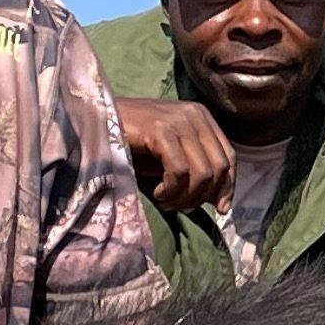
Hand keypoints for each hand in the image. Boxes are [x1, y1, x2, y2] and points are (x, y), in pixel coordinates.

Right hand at [114, 99, 232, 216]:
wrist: (96, 122)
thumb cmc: (133, 143)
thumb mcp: (171, 156)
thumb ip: (196, 172)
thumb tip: (222, 204)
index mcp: (201, 116)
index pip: (228, 157)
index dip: (227, 187)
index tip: (220, 210)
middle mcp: (194, 114)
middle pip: (218, 167)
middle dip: (202, 196)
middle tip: (179, 207)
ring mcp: (178, 120)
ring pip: (201, 173)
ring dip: (184, 197)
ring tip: (166, 201)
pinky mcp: (160, 130)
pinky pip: (179, 171)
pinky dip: (171, 190)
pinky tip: (157, 192)